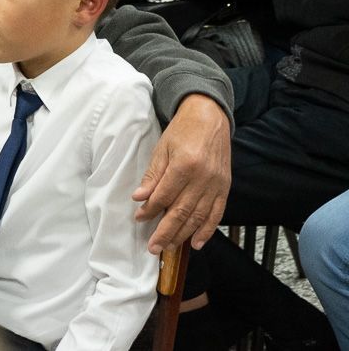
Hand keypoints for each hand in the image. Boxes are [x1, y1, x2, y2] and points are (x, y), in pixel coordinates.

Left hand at [132, 93, 230, 253]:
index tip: (139, 218)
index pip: (164, 195)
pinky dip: (207, 230)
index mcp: (185, 165)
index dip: (150, 210)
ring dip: (183, 235)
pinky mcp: (225, 188)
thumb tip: (139, 198)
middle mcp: (203, 178)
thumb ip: (153, 175)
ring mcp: (217, 184)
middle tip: (153, 247)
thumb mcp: (162, 148)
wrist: (209, 118)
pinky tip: (196, 243)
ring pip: (199, 217)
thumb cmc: (182, 131)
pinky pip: (217, 214)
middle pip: (182, 211)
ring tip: (169, 247)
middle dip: (166, 232)